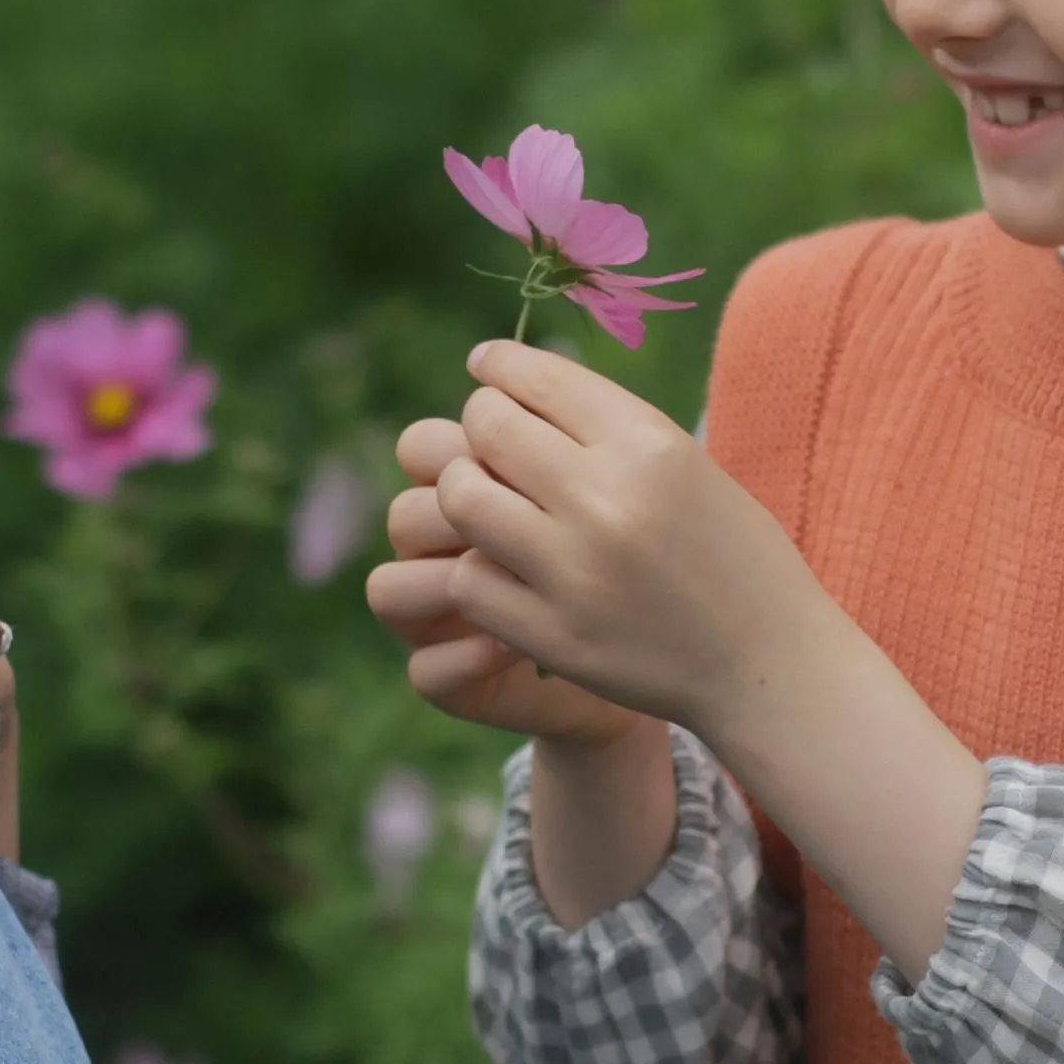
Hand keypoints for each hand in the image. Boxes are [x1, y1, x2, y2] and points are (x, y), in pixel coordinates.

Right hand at [367, 413, 646, 746]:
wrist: (676, 654)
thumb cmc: (641, 554)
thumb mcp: (610, 488)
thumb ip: (564, 440)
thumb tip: (521, 380)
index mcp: (467, 489)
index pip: (421, 448)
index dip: (464, 444)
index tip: (537, 452)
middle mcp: (441, 552)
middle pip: (403, 513)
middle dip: (455, 509)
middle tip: (530, 515)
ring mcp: (438, 619)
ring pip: (387, 589)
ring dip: (443, 582)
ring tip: (521, 580)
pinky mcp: (455, 683)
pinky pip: (426, 671)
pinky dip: (464, 656)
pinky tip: (512, 649)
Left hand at [399, 342, 843, 743]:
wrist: (770, 664)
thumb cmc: (734, 555)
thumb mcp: (691, 466)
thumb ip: (608, 426)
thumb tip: (515, 382)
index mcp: (651, 445)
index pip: (539, 377)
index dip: (500, 363)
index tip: (487, 365)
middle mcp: (609, 500)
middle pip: (487, 427)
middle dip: (479, 425)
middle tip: (489, 441)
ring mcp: (576, 573)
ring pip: (461, 498)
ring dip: (464, 491)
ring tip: (487, 500)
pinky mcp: (554, 636)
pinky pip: (469, 580)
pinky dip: (477, 567)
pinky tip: (503, 566)